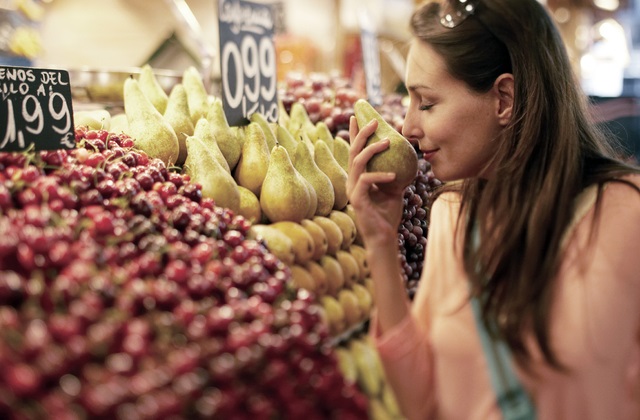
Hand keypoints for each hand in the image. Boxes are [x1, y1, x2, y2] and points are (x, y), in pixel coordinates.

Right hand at [346, 116, 404, 246]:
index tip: (356, 116)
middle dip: (362, 133)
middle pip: (353, 152)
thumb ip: (396, 175)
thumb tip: (408, 160)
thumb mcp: (394, 190)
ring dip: (372, 149)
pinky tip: (394, 176)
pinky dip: (380, 176)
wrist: (384, 237)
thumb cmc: (388, 214)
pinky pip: (366, 181)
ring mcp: (353, 191)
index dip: (355, 134)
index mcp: (358, 178)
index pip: (355, 151)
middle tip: (375, 121)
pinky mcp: (357, 200)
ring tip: (387, 141)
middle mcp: (352, 182)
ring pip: (358, 162)